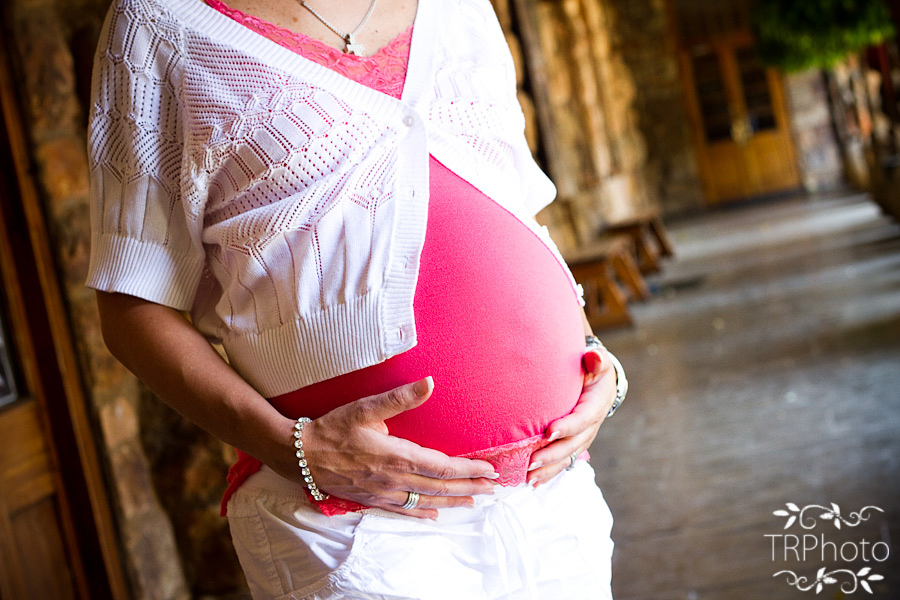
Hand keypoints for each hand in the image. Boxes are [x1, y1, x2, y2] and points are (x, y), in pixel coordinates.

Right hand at [270, 377, 498, 518]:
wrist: (299, 455)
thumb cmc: (333, 429)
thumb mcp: (366, 408)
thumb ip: (400, 398)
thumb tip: (429, 383)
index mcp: (398, 456)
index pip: (444, 467)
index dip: (469, 470)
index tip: (489, 469)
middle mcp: (395, 479)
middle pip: (441, 487)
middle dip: (470, 488)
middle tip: (493, 488)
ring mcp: (384, 493)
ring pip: (426, 501)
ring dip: (453, 502)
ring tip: (474, 502)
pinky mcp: (372, 499)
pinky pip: (403, 510)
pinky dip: (422, 513)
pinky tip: (434, 514)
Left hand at [526, 347, 616, 486]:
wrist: (599, 382)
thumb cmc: (593, 369)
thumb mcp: (597, 362)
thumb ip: (597, 360)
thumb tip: (593, 358)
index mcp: (597, 404)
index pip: (584, 418)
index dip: (569, 427)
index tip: (549, 432)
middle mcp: (592, 425)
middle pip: (574, 443)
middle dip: (553, 454)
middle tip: (531, 462)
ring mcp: (584, 437)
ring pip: (568, 457)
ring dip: (549, 469)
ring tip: (529, 478)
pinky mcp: (575, 443)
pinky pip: (563, 461)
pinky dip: (549, 472)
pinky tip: (533, 482)